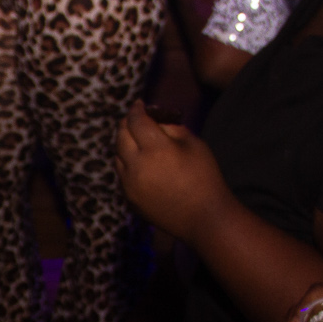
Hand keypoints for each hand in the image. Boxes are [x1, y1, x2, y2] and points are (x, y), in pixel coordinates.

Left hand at [114, 101, 230, 241]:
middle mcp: (137, 165)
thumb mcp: (194, 144)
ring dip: (124, 145)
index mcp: (155, 148)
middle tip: (135, 119)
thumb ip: (171, 128)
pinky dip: (127, 165)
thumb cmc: (205, 176)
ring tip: (138, 141)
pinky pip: (122, 175)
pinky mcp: (129, 199)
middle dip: (127, 124)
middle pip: (120, 136)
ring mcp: (129, 185)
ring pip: (117, 156)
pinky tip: (140, 164)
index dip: (136, 109)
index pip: (136, 120)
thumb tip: (154, 122)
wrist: (204, 217)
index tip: (139, 104)